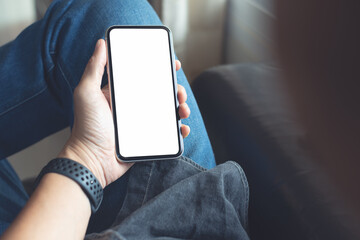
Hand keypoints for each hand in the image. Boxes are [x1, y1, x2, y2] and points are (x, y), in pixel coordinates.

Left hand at [59, 39, 190, 187]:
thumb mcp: (86, 92)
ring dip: (180, 108)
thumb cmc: (86, 127)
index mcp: (120, 93)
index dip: (160, 69)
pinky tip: (183, 128)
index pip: (144, 76)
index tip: (173, 64)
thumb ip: (94, 68)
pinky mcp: (147, 139)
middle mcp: (132, 106)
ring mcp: (141, 123)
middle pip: (160, 93)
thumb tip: (101, 43)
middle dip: (175, 90)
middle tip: (180, 93)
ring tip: (183, 110)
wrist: (92, 161)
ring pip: (167, 111)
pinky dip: (178, 130)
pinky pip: (167, 132)